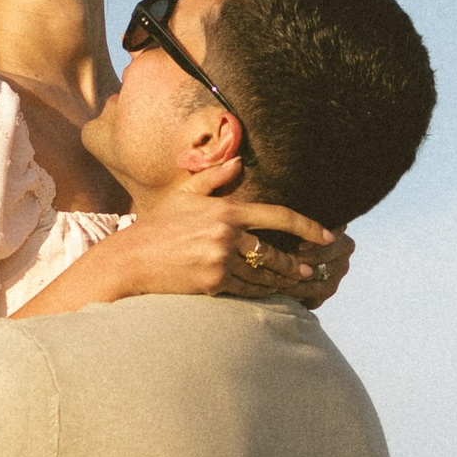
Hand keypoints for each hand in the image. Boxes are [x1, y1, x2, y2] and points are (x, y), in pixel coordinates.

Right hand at [97, 196, 351, 308]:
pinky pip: (246, 290)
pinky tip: (271, 295)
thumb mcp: (183, 196)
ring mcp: (221, 260)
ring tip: (297, 286)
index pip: (277, 216)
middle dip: (296, 264)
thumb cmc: (156, 227)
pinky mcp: (213, 283)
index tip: (326, 235)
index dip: (306, 226)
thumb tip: (237, 161)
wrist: (131, 260)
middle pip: (274, 252)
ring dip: (282, 282)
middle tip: (312, 271)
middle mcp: (227, 235)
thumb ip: (213, 179)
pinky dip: (261, 292)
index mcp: (225, 211)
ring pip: (262, 275)